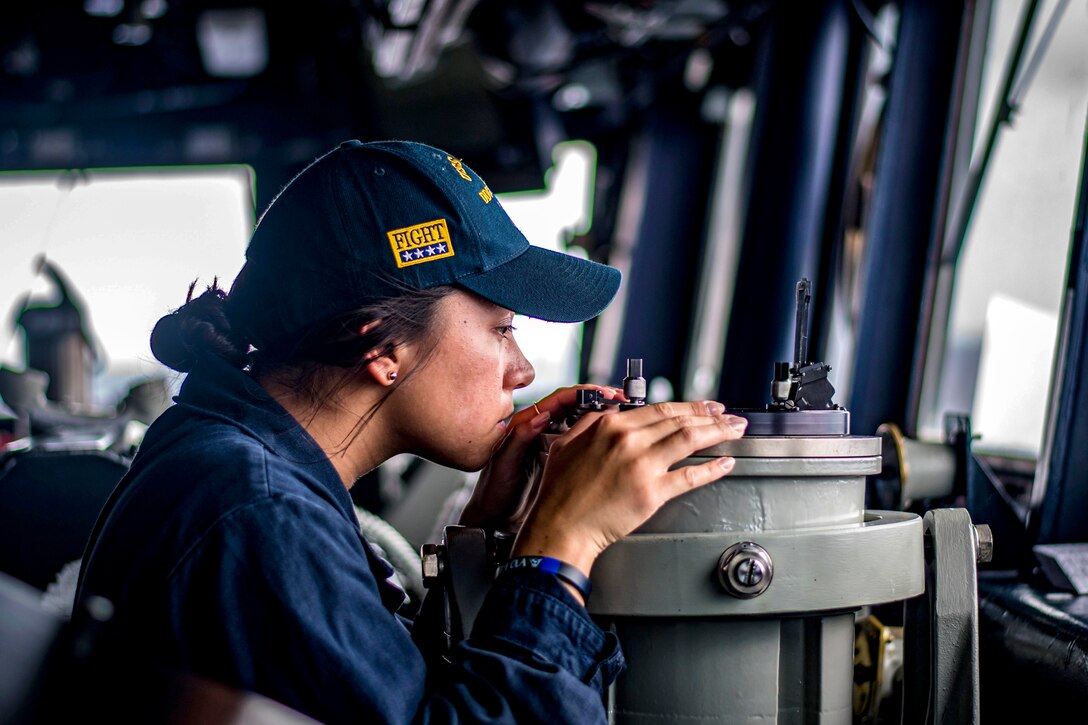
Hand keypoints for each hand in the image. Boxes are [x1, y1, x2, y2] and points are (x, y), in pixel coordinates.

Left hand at [459, 385, 624, 530]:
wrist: (495, 519)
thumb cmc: (494, 493)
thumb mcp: (504, 464)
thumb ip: (519, 439)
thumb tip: (541, 416)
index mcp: (527, 424)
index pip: (560, 400)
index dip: (584, 393)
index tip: (604, 392)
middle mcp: (542, 431)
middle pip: (576, 406)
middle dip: (600, 400)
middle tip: (623, 400)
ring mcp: (554, 446)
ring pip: (583, 423)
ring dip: (604, 418)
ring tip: (624, 416)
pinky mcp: (562, 462)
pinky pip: (584, 444)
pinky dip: (601, 439)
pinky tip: (615, 440)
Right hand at [511, 401, 746, 580]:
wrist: (560, 526)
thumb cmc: (560, 492)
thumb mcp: (567, 444)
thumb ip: (590, 423)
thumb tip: (609, 413)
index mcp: (610, 425)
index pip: (660, 408)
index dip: (689, 406)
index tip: (705, 407)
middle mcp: (628, 440)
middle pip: (680, 420)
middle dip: (710, 415)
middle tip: (728, 416)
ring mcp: (641, 465)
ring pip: (689, 439)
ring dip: (718, 432)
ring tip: (735, 431)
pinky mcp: (651, 493)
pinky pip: (689, 476)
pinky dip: (711, 469)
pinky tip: (725, 463)